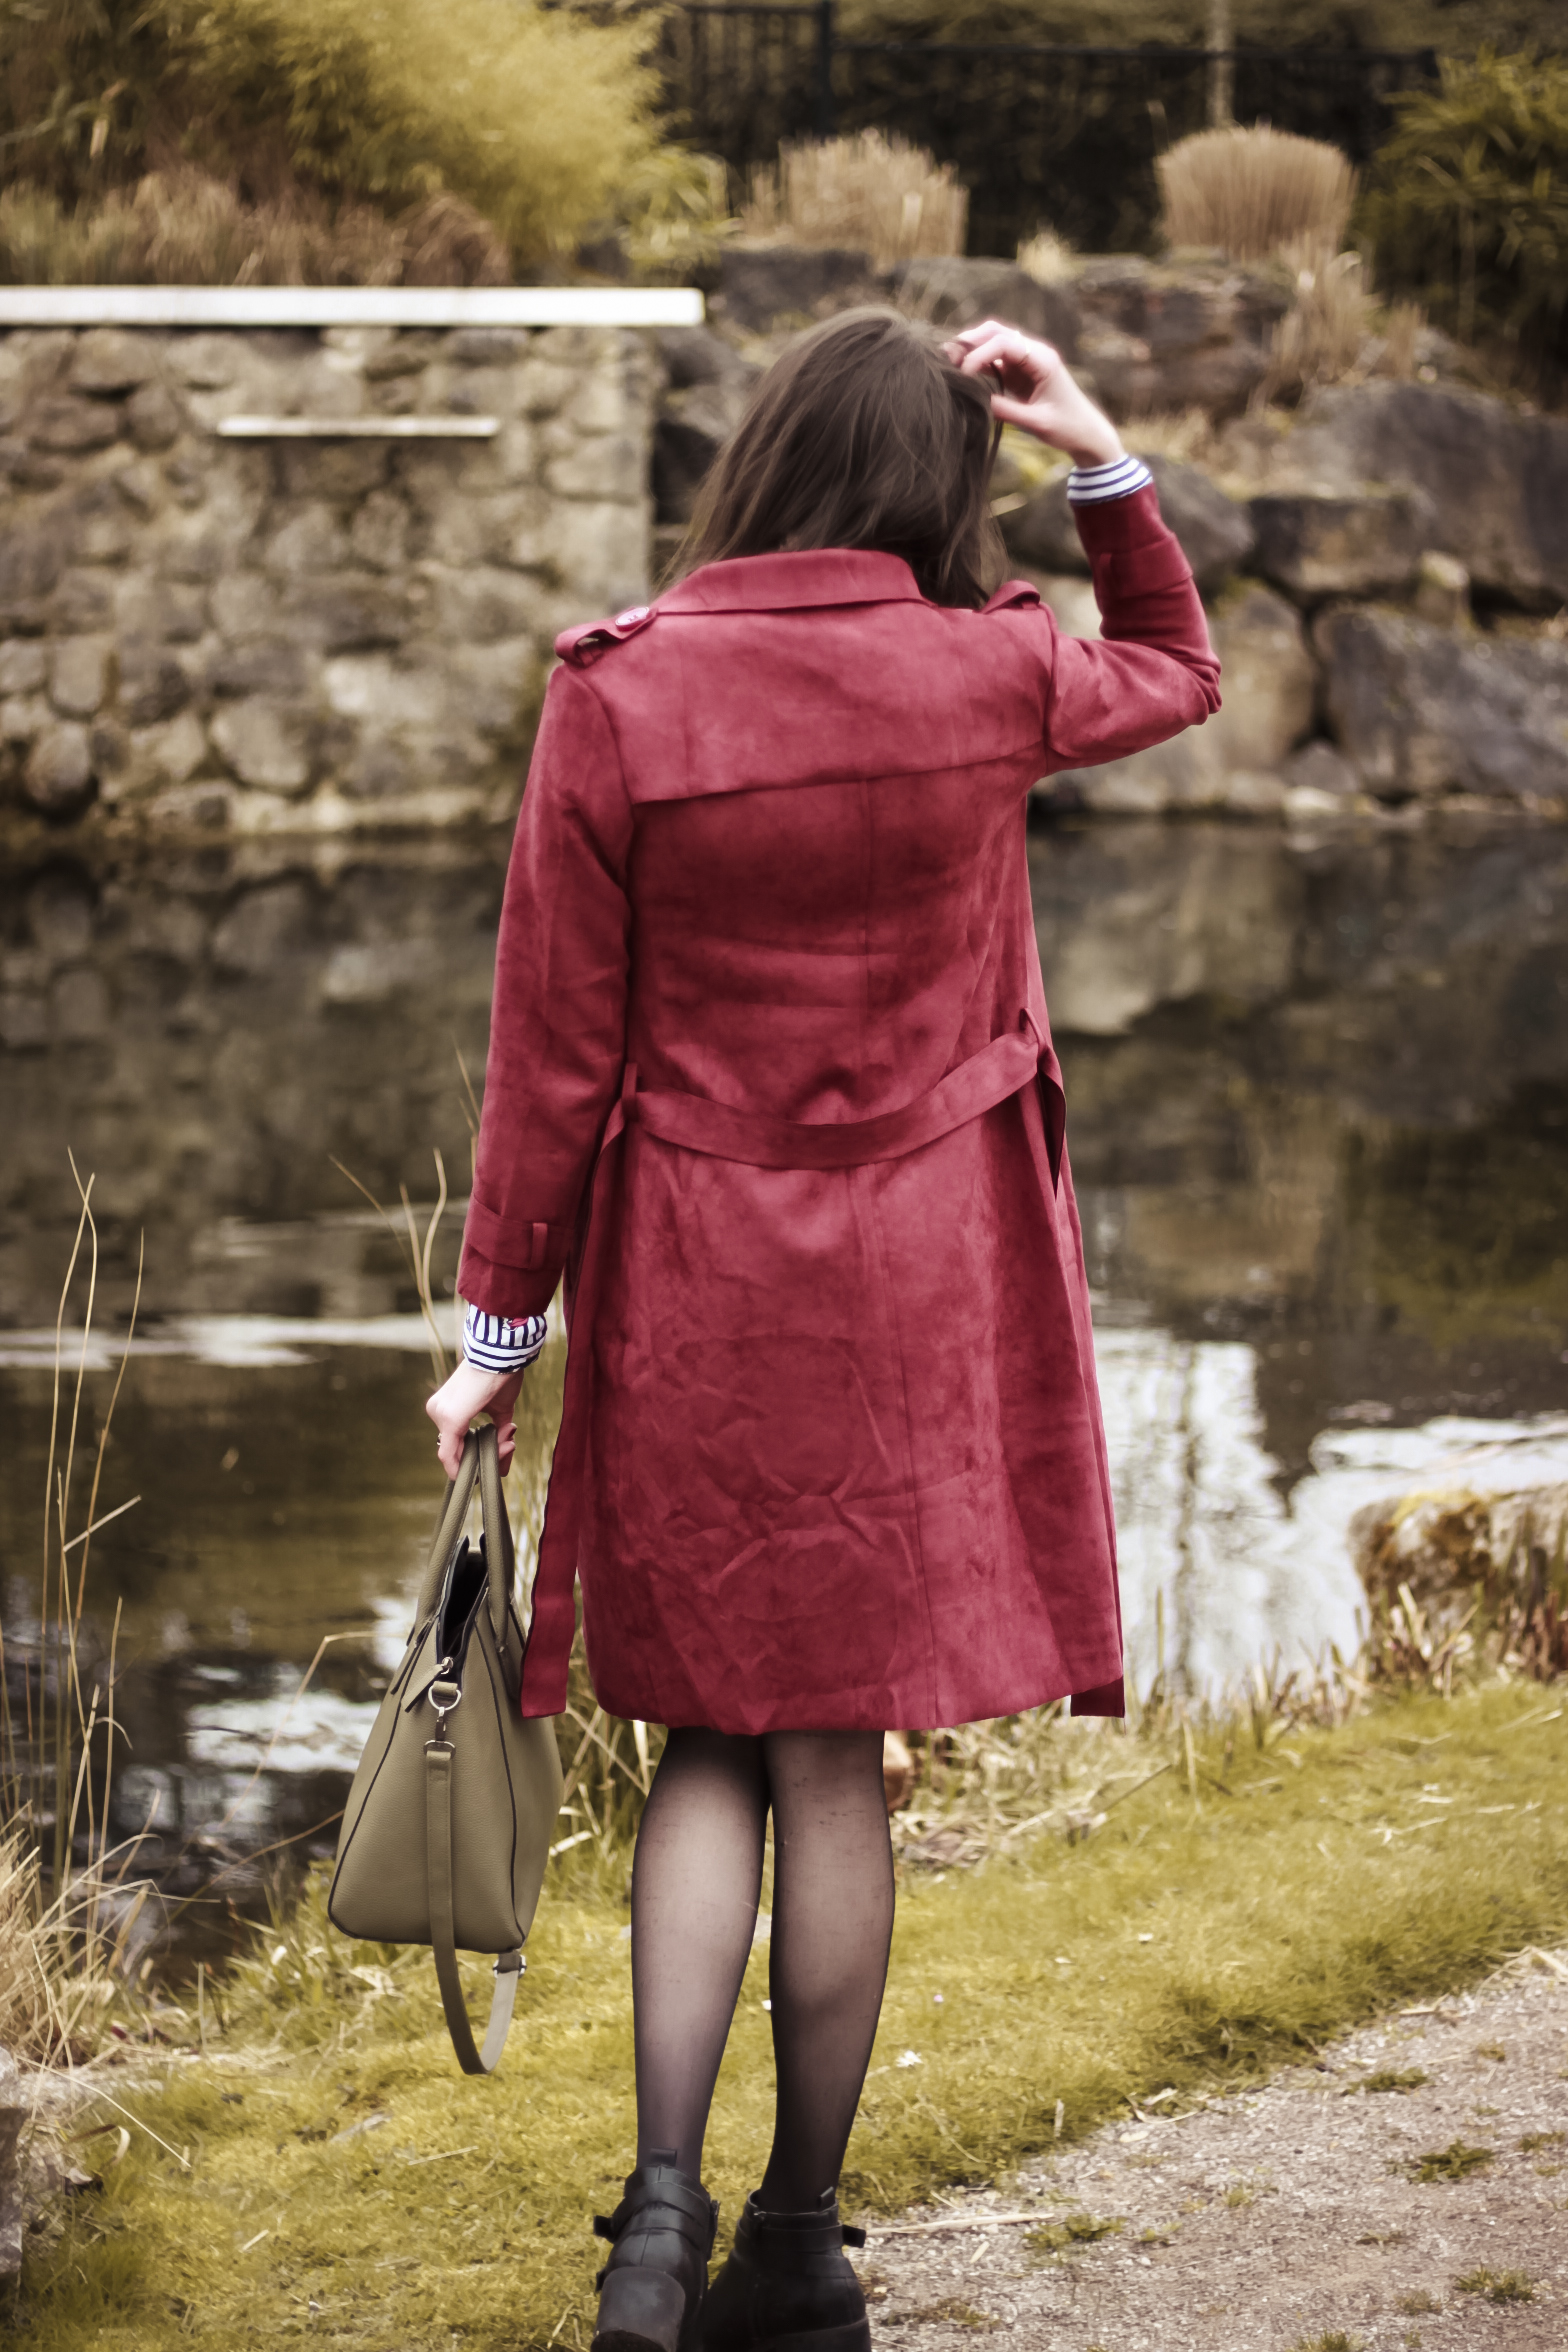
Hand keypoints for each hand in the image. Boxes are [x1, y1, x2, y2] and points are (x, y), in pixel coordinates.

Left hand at [425, 1359, 524, 1480]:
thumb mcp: (500, 1408)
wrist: (501, 1354)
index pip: (456, 1440)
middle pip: (455, 1450)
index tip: (498, 1453)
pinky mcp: (450, 1420)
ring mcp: (440, 1415)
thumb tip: (507, 1449)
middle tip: (508, 1451)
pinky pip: (450, 1455)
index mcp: (445, 1406)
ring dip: (482, 1460)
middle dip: (481, 1458)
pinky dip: (463, 1467)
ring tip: (507, 1448)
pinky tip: (479, 1472)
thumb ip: (499, 1429)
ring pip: (455, 1454)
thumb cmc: (501, 1374)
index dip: (475, 1453)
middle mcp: (436, 1411)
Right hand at [944, 320, 1123, 468]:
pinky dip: (976, 361)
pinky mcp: (1019, 371)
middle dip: (970, 341)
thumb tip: (975, 400)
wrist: (1086, 432)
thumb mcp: (1035, 423)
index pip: (1004, 343)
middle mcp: (1034, 352)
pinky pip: (994, 358)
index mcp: (1043, 360)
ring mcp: (1026, 360)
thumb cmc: (1067, 427)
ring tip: (949, 363)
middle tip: (946, 357)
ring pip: (992, 341)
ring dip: (971, 348)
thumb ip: (1006, 411)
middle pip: (996, 332)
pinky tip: (961, 372)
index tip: (963, 374)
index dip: (979, 354)